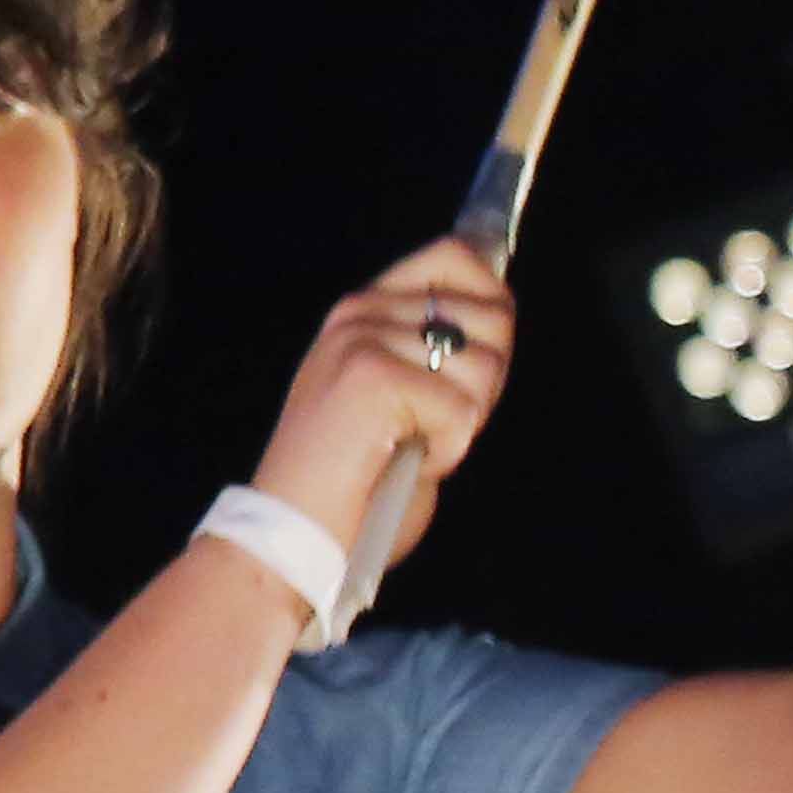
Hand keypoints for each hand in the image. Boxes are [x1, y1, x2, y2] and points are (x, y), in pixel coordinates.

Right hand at [251, 234, 515, 561]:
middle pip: (490, 315)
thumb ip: (436, 354)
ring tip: (413, 446)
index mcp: (365, 311)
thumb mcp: (398, 397)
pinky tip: (407, 463)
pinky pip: (462, 411)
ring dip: (464, 423)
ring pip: (484, 366)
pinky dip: (448, 451)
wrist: (295, 536)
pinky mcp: (373, 378)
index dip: (491, 305)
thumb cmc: (353, 484)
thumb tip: (497, 324)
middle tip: (437, 424)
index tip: (479, 359)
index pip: (457, 257)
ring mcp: (364, 340)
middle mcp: (362, 313)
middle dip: (486, 382)